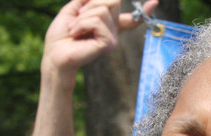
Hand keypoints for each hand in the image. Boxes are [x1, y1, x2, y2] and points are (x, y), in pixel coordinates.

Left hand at [43, 0, 158, 76]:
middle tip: (78, 18)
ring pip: (103, 10)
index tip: (155, 2)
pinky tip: (77, 34)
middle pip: (112, 1)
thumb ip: (88, 0)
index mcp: (108, 25)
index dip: (143, 10)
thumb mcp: (74, 9)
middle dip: (91, 4)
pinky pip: (98, 22)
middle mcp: (113, 31)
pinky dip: (82, 24)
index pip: (130, 18)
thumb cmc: (61, 35)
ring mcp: (113, 39)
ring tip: (75, 29)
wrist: (54, 54)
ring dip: (83, 16)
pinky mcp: (109, 44)